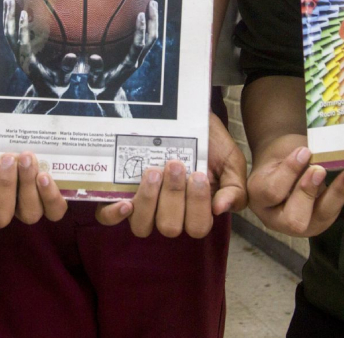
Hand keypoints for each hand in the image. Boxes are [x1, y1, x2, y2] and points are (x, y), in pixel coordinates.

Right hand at [0, 124, 67, 228]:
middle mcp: (0, 209)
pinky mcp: (47, 199)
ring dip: (27, 188)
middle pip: (0, 217)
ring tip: (26, 159)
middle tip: (6, 158)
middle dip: (4, 187)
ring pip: (28, 215)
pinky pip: (54, 211)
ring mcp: (25, 206)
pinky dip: (51, 198)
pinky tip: (44, 176)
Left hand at [3, 0, 74, 98]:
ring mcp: (17, 53)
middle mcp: (19, 56)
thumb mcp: (63, 79)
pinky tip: (14, 10)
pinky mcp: (18, 51)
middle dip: (8, 17)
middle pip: (9, 35)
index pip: (23, 43)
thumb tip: (72, 56)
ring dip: (6, 17)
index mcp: (29, 62)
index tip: (24, 13)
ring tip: (8, 0)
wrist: (44, 93)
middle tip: (9, 0)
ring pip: (8, 33)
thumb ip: (66, 68)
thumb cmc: (55, 85)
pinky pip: (12, 34)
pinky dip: (11, 21)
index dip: (23, 29)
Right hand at [89, 0, 158, 103]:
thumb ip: (96, 69)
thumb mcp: (95, 80)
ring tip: (151, 3)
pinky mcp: (138, 55)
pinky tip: (142, 13)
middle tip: (151, 2)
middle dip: (153, 20)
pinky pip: (146, 38)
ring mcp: (140, 57)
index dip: (140, 30)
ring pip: (152, 37)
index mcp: (129, 64)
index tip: (140, 14)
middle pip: (152, 38)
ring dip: (153, 21)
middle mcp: (138, 59)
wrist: (110, 94)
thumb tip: (93, 58)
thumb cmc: (100, 85)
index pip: (139, 45)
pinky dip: (147, 25)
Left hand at [96, 113, 246, 237]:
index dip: (196, 206)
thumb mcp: (230, 162)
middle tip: (175, 165)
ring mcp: (144, 205)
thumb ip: (234, 188)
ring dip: (148, 201)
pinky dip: (114, 214)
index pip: (197, 228)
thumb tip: (220, 209)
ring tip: (153, 172)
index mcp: (196, 211)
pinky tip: (124, 201)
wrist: (187, 115)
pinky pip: (108, 218)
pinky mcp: (120, 193)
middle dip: (173, 196)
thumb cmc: (210, 142)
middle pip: (169, 227)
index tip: (198, 174)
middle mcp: (169, 213)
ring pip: (141, 226)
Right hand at [247, 138, 343, 236]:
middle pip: (293, 218)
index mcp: (258, 196)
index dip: (290, 172)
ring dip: (335, 194)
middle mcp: (273, 218)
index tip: (304, 151)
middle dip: (308, 194)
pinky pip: (331, 213)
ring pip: (319, 218)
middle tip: (319, 169)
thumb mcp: (283, 150)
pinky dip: (342, 193)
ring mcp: (296, 226)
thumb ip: (299, 155)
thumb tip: (325, 153)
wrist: (283, 164)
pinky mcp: (315, 224)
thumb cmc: (280, 154)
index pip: (273, 191)